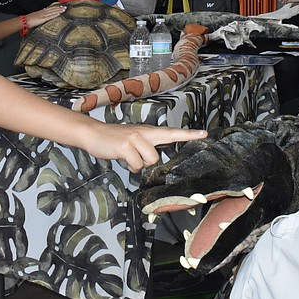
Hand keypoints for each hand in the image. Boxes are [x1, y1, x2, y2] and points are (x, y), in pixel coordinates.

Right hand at [26, 4, 65, 28]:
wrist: (25, 21)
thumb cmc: (29, 19)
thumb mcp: (35, 15)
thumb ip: (40, 13)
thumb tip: (44, 10)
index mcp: (41, 11)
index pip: (50, 8)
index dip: (56, 7)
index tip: (61, 6)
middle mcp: (43, 12)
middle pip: (52, 9)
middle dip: (59, 8)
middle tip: (65, 7)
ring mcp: (43, 15)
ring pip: (52, 12)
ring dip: (59, 10)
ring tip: (64, 10)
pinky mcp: (42, 19)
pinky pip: (50, 16)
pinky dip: (55, 15)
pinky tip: (59, 14)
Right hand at [84, 123, 207, 171]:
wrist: (93, 133)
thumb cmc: (115, 140)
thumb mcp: (135, 139)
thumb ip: (148, 146)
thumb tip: (156, 159)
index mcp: (149, 131)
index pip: (172, 132)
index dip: (189, 134)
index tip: (205, 134)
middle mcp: (145, 132)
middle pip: (161, 149)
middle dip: (151, 159)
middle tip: (138, 154)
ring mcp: (135, 138)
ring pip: (150, 161)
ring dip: (139, 165)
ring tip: (128, 157)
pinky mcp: (126, 146)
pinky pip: (136, 165)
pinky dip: (130, 167)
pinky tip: (123, 159)